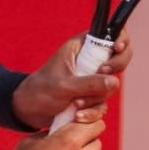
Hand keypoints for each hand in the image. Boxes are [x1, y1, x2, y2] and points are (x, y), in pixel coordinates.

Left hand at [12, 35, 130, 129]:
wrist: (29, 111)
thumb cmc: (40, 90)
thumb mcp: (63, 85)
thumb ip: (89, 83)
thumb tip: (115, 82)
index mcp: (82, 47)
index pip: (110, 34)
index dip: (119, 39)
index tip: (118, 48)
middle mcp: (90, 61)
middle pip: (119, 60)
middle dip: (112, 73)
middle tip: (102, 76)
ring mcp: (92, 80)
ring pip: (111, 87)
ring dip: (95, 99)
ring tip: (75, 104)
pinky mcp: (91, 97)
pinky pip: (102, 104)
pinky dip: (92, 112)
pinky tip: (76, 115)